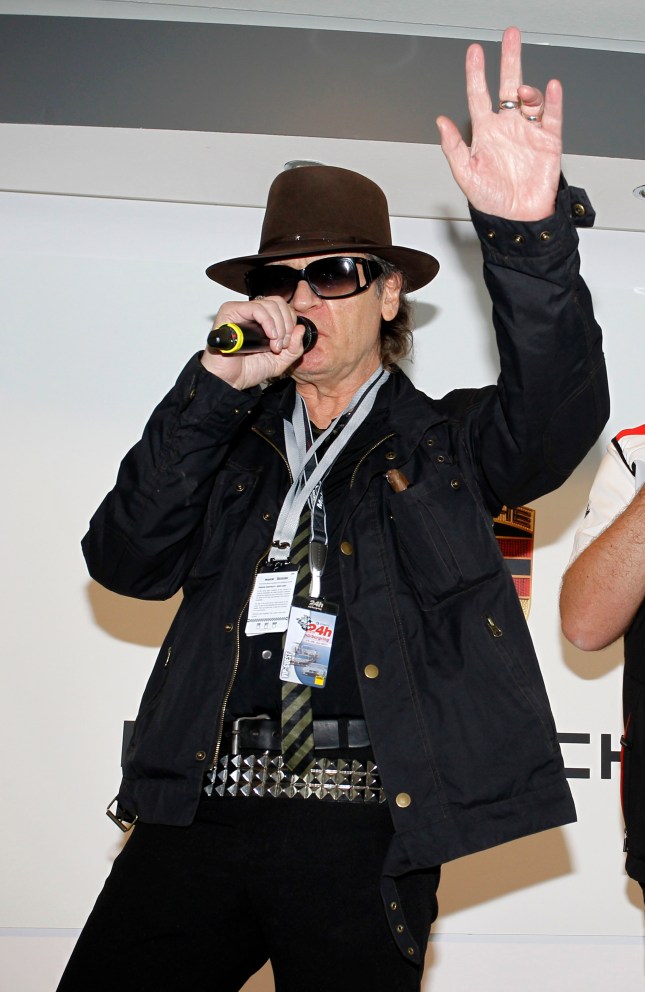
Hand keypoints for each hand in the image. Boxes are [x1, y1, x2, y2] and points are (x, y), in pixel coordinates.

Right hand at [201, 297, 305, 390]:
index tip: (288, 343)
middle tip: (283, 344)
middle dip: (287, 324)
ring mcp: (241, 311)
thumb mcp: (280, 361)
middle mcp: (252, 314)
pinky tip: (270, 336)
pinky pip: (256, 308)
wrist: (229, 380)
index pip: (283, 308)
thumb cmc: (247, 370)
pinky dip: (268, 322)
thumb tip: (301, 329)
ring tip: (275, 344)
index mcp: (263, 321)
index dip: (291, 323)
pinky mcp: (230, 311)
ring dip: (279, 326)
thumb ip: (295, 348)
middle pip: (278, 303)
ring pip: (270, 304)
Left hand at [436, 26, 561, 220]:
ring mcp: (528, 132)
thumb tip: (441, 122)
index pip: (479, 95)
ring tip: (523, 91)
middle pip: (507, 85)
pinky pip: (552, 116)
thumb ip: (453, 147)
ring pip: (529, 98)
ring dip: (527, 89)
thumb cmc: (491, 202)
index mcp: (485, 133)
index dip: (476, 73)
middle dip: (509, 59)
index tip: (474, 52)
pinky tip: (550, 88)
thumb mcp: (465, 175)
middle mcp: (506, 128)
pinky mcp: (548, 142)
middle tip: (510, 36)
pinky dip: (552, 101)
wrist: (517, 220)